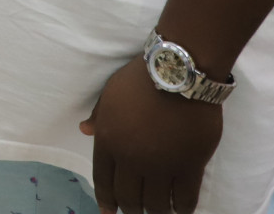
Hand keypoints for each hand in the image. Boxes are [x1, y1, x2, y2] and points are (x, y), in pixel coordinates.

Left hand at [80, 59, 221, 213]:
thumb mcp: (110, 94)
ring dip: (155, 213)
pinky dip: (182, 209)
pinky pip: (185, 198)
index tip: (108, 212)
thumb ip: (98, 116)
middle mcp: (131, 159)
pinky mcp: (190, 166)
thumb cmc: (140, 79)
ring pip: (156, 204)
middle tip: (134, 213)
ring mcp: (161, 165)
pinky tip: (181, 211)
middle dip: (130, 210)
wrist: (178, 73)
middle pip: (128, 197)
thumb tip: (83, 129)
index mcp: (108, 141)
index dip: (105, 200)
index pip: (103, 180)